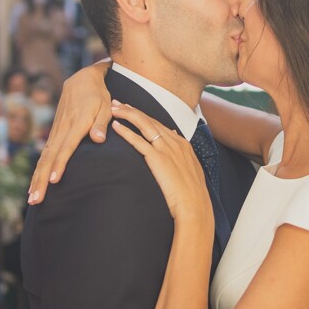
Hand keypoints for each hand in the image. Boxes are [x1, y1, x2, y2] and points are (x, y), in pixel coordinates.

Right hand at [27, 60, 111, 202]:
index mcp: (76, 124)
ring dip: (37, 178)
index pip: (66, 148)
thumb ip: (101, 124)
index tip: (53, 181)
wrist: (82, 79)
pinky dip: (39, 169)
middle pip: (49, 158)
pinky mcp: (54, 133)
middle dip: (41, 180)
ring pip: (44, 158)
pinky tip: (35, 183)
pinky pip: (45, 154)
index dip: (60, 165)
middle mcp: (63, 130)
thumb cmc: (98, 95)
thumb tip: (98, 139)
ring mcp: (56, 131)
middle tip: (36, 199)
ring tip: (32, 198)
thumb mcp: (105, 106)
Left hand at [109, 103, 212, 224]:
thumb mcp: (189, 170)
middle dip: (131, 110)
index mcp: (182, 144)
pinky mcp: (158, 159)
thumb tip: (172, 138)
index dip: (143, 115)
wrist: (194, 206)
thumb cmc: (191, 193)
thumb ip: (180, 154)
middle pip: (149, 120)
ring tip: (113, 109)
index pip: (159, 123)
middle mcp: (175, 142)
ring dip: (127, 114)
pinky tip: (116, 126)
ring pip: (144, 125)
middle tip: (116, 103)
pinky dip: (126, 132)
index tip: (131, 110)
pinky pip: (138, 141)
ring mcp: (166, 149)